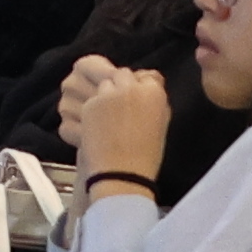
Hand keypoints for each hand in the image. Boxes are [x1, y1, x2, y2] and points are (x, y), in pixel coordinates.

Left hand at [55, 51, 171, 184]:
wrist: (122, 175)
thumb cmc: (146, 155)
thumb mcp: (161, 123)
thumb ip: (154, 98)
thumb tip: (145, 79)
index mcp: (154, 92)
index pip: (145, 77)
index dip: (138, 89)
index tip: (135, 102)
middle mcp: (131, 88)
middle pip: (123, 75)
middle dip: (121, 88)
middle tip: (120, 110)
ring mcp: (109, 95)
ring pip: (105, 85)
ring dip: (106, 96)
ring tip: (109, 121)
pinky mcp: (90, 105)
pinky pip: (92, 101)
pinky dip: (93, 111)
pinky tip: (98, 128)